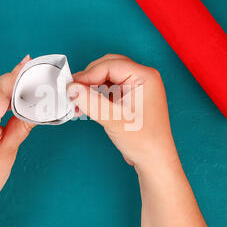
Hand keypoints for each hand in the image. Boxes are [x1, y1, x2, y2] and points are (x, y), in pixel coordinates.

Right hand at [68, 54, 177, 172]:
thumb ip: (91, 101)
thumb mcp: (113, 119)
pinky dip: (94, 97)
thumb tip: (72, 88)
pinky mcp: (128, 99)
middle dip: (88, 79)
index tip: (72, 86)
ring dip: (89, 89)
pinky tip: (83, 107)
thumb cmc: (144, 141)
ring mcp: (135, 88)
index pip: (110, 65)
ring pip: (105, 79)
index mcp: (145, 77)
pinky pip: (107, 90)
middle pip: (107, 68)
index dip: (88, 74)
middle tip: (72, 91)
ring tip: (76, 102)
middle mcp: (142, 79)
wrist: (154, 161)